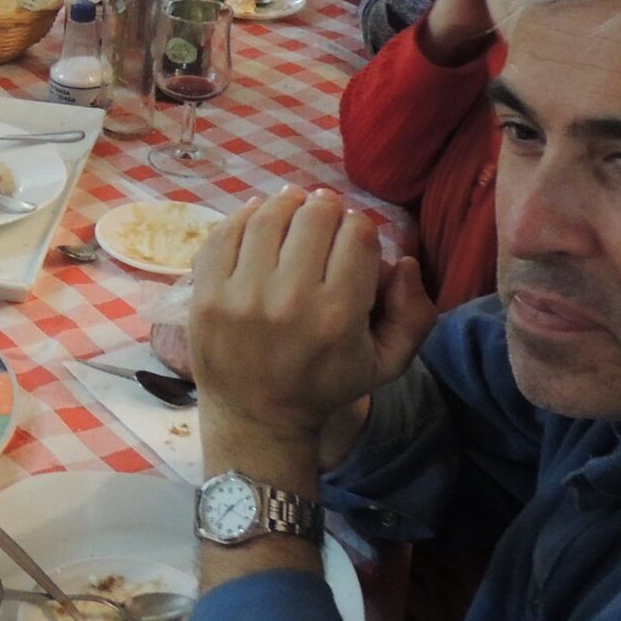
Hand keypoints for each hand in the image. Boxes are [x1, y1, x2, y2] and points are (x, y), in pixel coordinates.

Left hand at [190, 189, 432, 457]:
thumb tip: (405, 261)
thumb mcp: (386, 363)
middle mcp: (289, 301)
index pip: (357, 235)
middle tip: (325, 212)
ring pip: (268, 218)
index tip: (354, 234)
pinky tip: (258, 216)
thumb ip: (414, 314)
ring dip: (286, 203)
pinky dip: (244, 216)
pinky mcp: (206, 295)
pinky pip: (225, 234)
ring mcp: (240, 296)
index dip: (360, 225)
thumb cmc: (326, 384)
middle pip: (313, 218)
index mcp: (338, 315)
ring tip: (294, 205)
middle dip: (325, 208)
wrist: (257, 416)